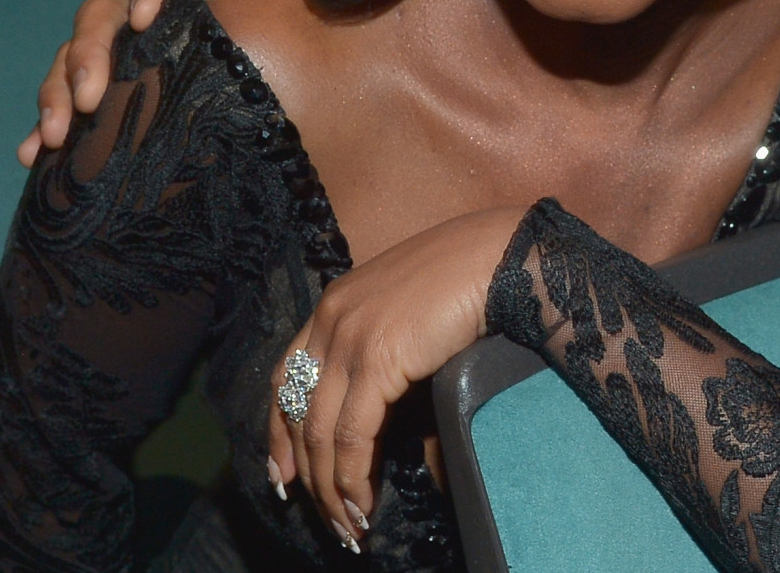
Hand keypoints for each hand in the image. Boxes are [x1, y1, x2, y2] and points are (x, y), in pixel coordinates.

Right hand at [17, 0, 353, 166]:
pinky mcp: (135, 61)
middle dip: (90, 53)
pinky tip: (42, 153)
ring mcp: (140, 27)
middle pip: (106, 11)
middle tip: (87, 97)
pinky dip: (62, 115)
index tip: (144, 18)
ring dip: (63, 89)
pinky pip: (90, 85)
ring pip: (84, 50)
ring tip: (59, 135)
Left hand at [267, 207, 524, 548]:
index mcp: (336, 303)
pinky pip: (351, 436)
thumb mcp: (413, 311)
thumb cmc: (472, 275)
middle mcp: (331, 319)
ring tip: (349, 526)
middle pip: (296, 412)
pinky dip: (353, 478)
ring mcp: (349, 338)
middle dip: (307, 474)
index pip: (285, 377)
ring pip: (319, 433)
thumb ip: (392, 354)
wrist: (501, 254)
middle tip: (327, 518)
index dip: (279, 432)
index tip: (284, 475)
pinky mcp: (375, 360)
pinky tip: (363, 504)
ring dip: (331, 489)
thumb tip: (396, 420)